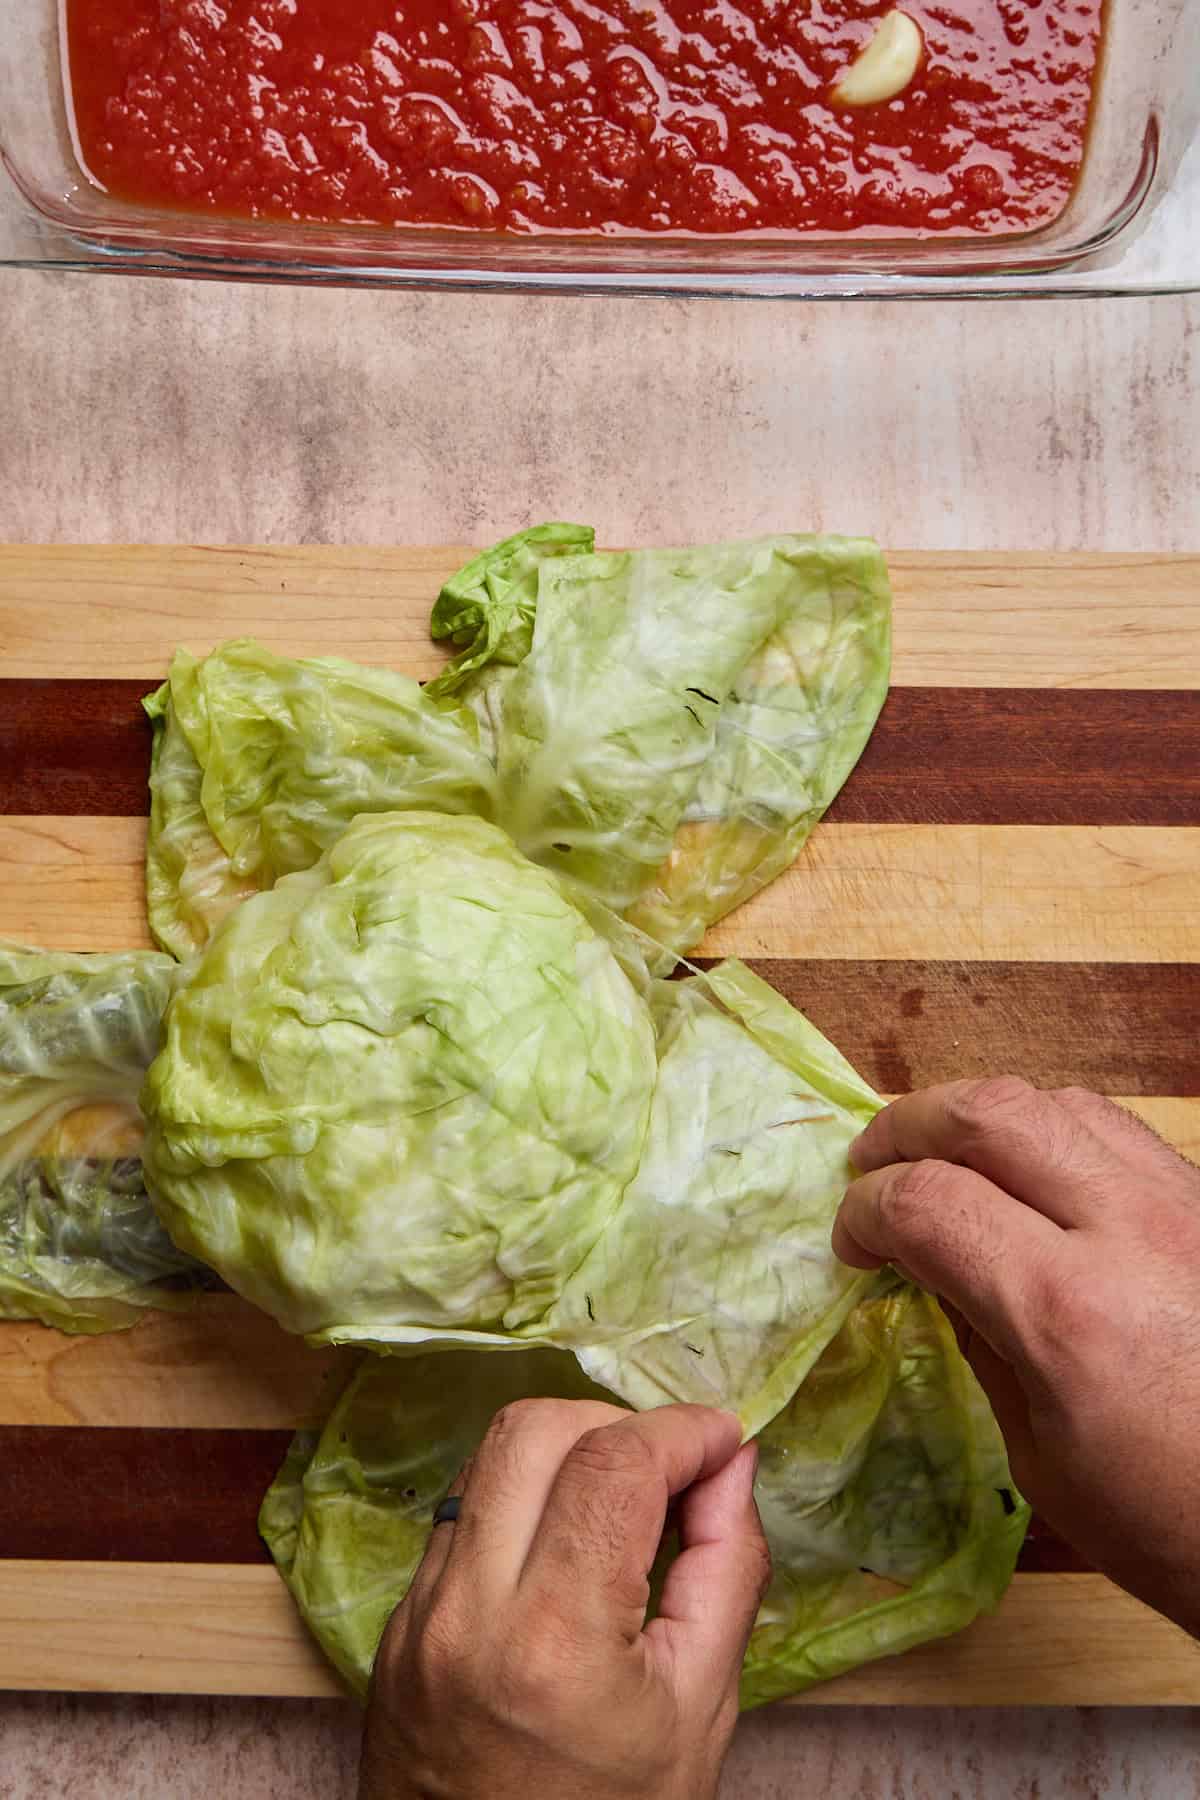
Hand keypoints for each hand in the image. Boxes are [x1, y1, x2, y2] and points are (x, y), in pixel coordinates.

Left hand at [359, 1399, 769, 1799]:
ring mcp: (417, 1614)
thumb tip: (733, 1463)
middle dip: (615, 1424)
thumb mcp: (699, 1710)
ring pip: (484, 1458)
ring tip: (620, 1505)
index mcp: (555, 1640)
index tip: (725, 1439)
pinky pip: (458, 1515)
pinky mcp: (395, 1622)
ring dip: (563, 1453)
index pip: (614, 1464)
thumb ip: (726, 1569)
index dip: (682, 1430)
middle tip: (669, 1469)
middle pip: (532, 1429)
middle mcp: (466, 1610)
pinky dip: (519, 1501)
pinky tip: (563, 1548)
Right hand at [833, 1077, 1199, 1635]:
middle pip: (989, 1113)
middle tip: (873, 1167)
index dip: (867, 1211)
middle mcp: (1127, 1230)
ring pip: (1056, 1100)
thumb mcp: (1041, 1456)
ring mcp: (1181, 1205)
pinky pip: (1115, 1128)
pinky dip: (1051, 1130)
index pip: (929, 1202)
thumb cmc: (1165, 1521)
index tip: (852, 1245)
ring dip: (980, 1118)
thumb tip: (924, 1265)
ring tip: (948, 1162)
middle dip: (907, 1127)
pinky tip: (1030, 1174)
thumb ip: (978, 1337)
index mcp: (1067, 1311)